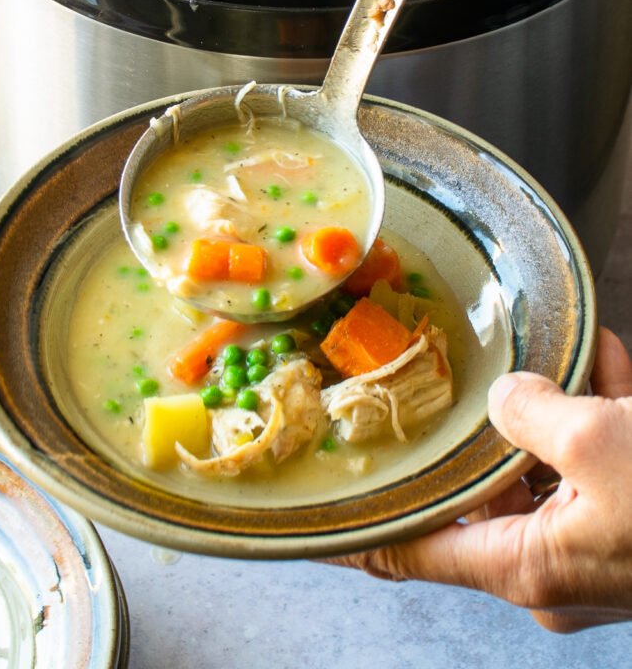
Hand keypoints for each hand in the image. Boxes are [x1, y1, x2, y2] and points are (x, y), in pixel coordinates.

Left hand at [327, 327, 631, 632]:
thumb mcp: (594, 442)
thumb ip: (528, 414)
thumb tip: (506, 396)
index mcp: (526, 567)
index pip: (414, 549)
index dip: (363, 530)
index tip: (319, 512)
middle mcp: (553, 566)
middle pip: (487, 487)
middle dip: (489, 424)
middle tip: (471, 374)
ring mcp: (594, 546)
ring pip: (549, 465)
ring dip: (557, 405)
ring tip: (561, 353)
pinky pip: (597, 464)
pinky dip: (597, 410)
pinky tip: (601, 360)